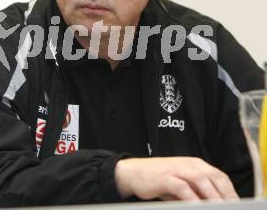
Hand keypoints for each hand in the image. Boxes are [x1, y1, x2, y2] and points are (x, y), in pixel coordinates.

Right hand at [114, 157, 238, 200]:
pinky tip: (197, 208)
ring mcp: (177, 169)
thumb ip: (197, 192)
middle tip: (231, 209)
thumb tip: (212, 205)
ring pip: (201, 181)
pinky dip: (193, 199)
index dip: (231, 192)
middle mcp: (188, 164)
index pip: (220, 176)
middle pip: (214, 177)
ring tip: (218, 209)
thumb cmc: (159, 179)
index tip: (236, 205)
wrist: (133, 172)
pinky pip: (183, 188)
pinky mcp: (165, 177)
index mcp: (195, 164)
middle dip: (226, 196)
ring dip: (213, 197)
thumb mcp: (181, 184)